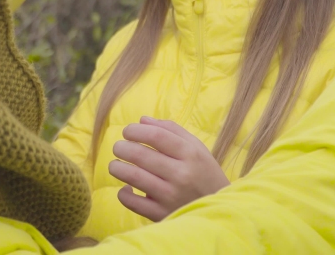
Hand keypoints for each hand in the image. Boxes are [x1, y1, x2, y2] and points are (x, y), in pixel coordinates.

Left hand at [108, 116, 229, 221]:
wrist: (218, 210)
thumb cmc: (204, 174)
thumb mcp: (197, 148)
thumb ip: (172, 130)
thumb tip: (142, 120)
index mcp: (190, 154)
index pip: (156, 135)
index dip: (135, 130)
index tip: (127, 131)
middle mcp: (181, 174)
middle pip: (140, 154)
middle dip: (121, 147)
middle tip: (119, 147)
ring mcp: (171, 196)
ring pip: (132, 177)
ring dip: (116, 168)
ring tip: (116, 165)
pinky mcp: (162, 214)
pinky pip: (132, 202)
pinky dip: (123, 193)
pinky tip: (126, 188)